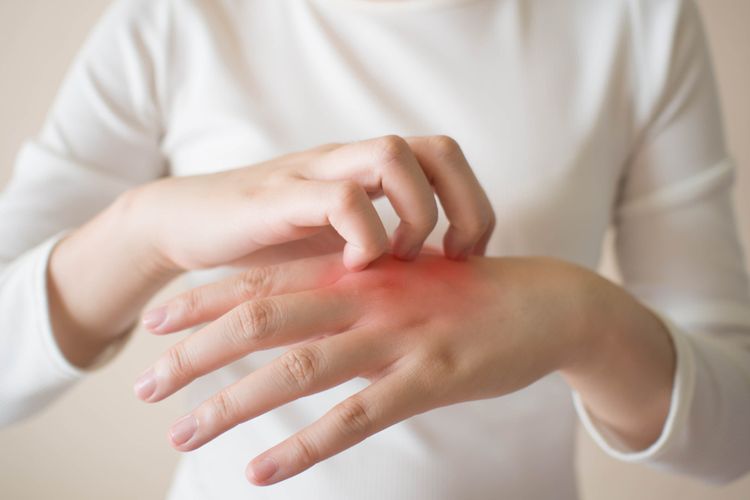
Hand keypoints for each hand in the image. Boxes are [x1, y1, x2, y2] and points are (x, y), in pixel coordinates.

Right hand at [131, 135, 494, 272]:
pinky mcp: (278, 197)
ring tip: (398, 260)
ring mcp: (314, 174)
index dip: (474, 204)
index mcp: (366, 172)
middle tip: (451, 257)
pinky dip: (363, 235)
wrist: (186, 226)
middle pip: (435, 149)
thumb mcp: (337, 248)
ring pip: (392, 156)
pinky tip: (353, 268)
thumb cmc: (268, 244)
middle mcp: (347, 161)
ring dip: (413, 215)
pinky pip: (341, 198)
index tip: (468, 257)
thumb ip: (383, 254)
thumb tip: (442, 285)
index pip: (445, 157)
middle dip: (462, 205)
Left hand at [135, 253, 593, 484]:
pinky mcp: (428, 378)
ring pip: (296, 370)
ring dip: (232, 403)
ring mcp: (396, 337)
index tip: (156, 322)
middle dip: (196, 353)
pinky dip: (303, 446)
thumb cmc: (467, 292)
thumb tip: (302, 311)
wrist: (546, 302)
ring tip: (181, 431)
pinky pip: (355, 417)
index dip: (204, 300)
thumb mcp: (404, 278)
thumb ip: (353, 289)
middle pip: (262, 321)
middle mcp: (366, 297)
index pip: (265, 279)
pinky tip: (261, 470)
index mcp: (358, 271)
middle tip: (144, 384)